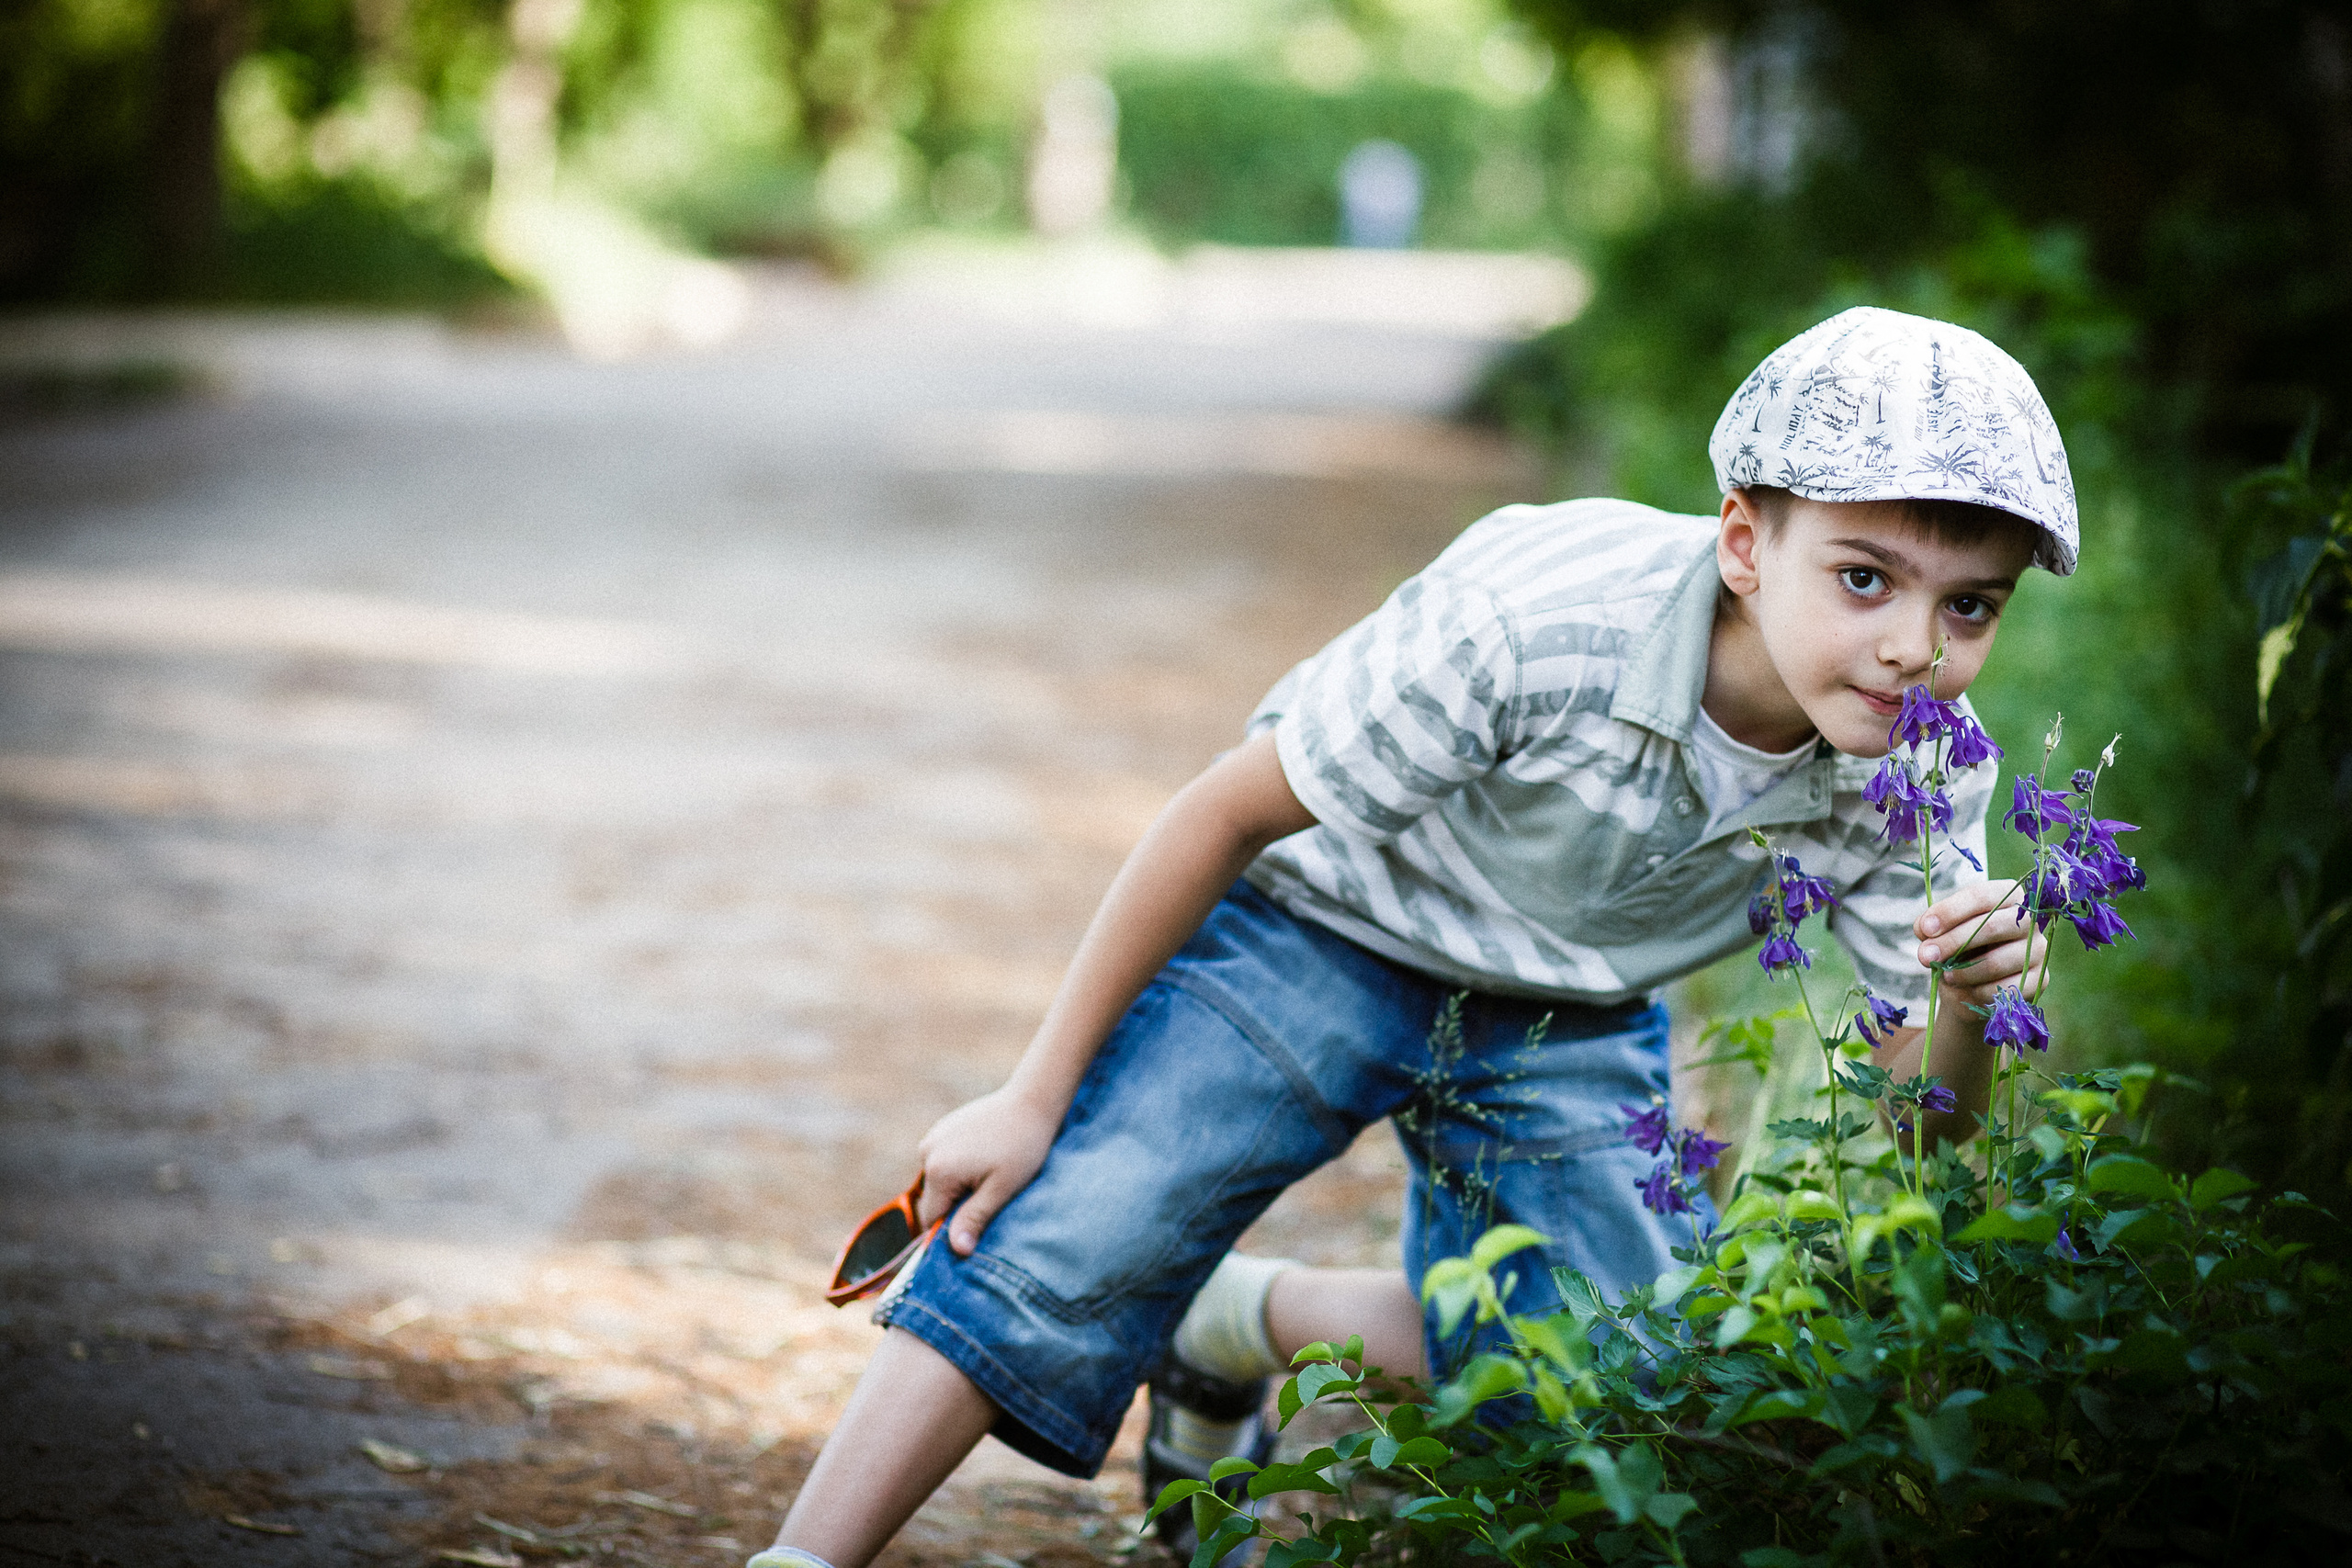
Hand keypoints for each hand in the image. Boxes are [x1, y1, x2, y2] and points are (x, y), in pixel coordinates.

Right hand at [914, 1086, 1062, 1255]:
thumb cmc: (1022, 1147)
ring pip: (940, 1180)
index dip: (952, 1229)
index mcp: (938, 1171)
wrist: (1032, 1101)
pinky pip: (944, 1161)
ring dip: (960, 1186)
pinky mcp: (942, 1128)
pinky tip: (986, 1156)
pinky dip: (961, 1167)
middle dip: (958, 1205)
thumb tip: (957, 1250)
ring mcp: (933, 1137)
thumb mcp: (1001, 1189)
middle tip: (991, 1194)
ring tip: (991, 1172)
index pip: (931, 1219)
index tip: (979, 1224)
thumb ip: (974, 1219)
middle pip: (935, 1199)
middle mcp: (927, 1152)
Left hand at [1915, 878, 2046, 1008]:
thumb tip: (1925, 929)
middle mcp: (2029, 918)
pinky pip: (2005, 989)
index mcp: (2007, 894)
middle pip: (1991, 926)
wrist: (1973, 984)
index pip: (1980, 895)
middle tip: (1925, 956)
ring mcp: (2039, 949)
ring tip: (1944, 975)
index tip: (1926, 928)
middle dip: (1952, 942)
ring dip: (1963, 972)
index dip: (1950, 911)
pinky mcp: (2040, 978)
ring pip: (1996, 961)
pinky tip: (1964, 990)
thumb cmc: (1958, 947)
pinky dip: (1977, 992)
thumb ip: (1929, 925)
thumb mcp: (1941, 931)